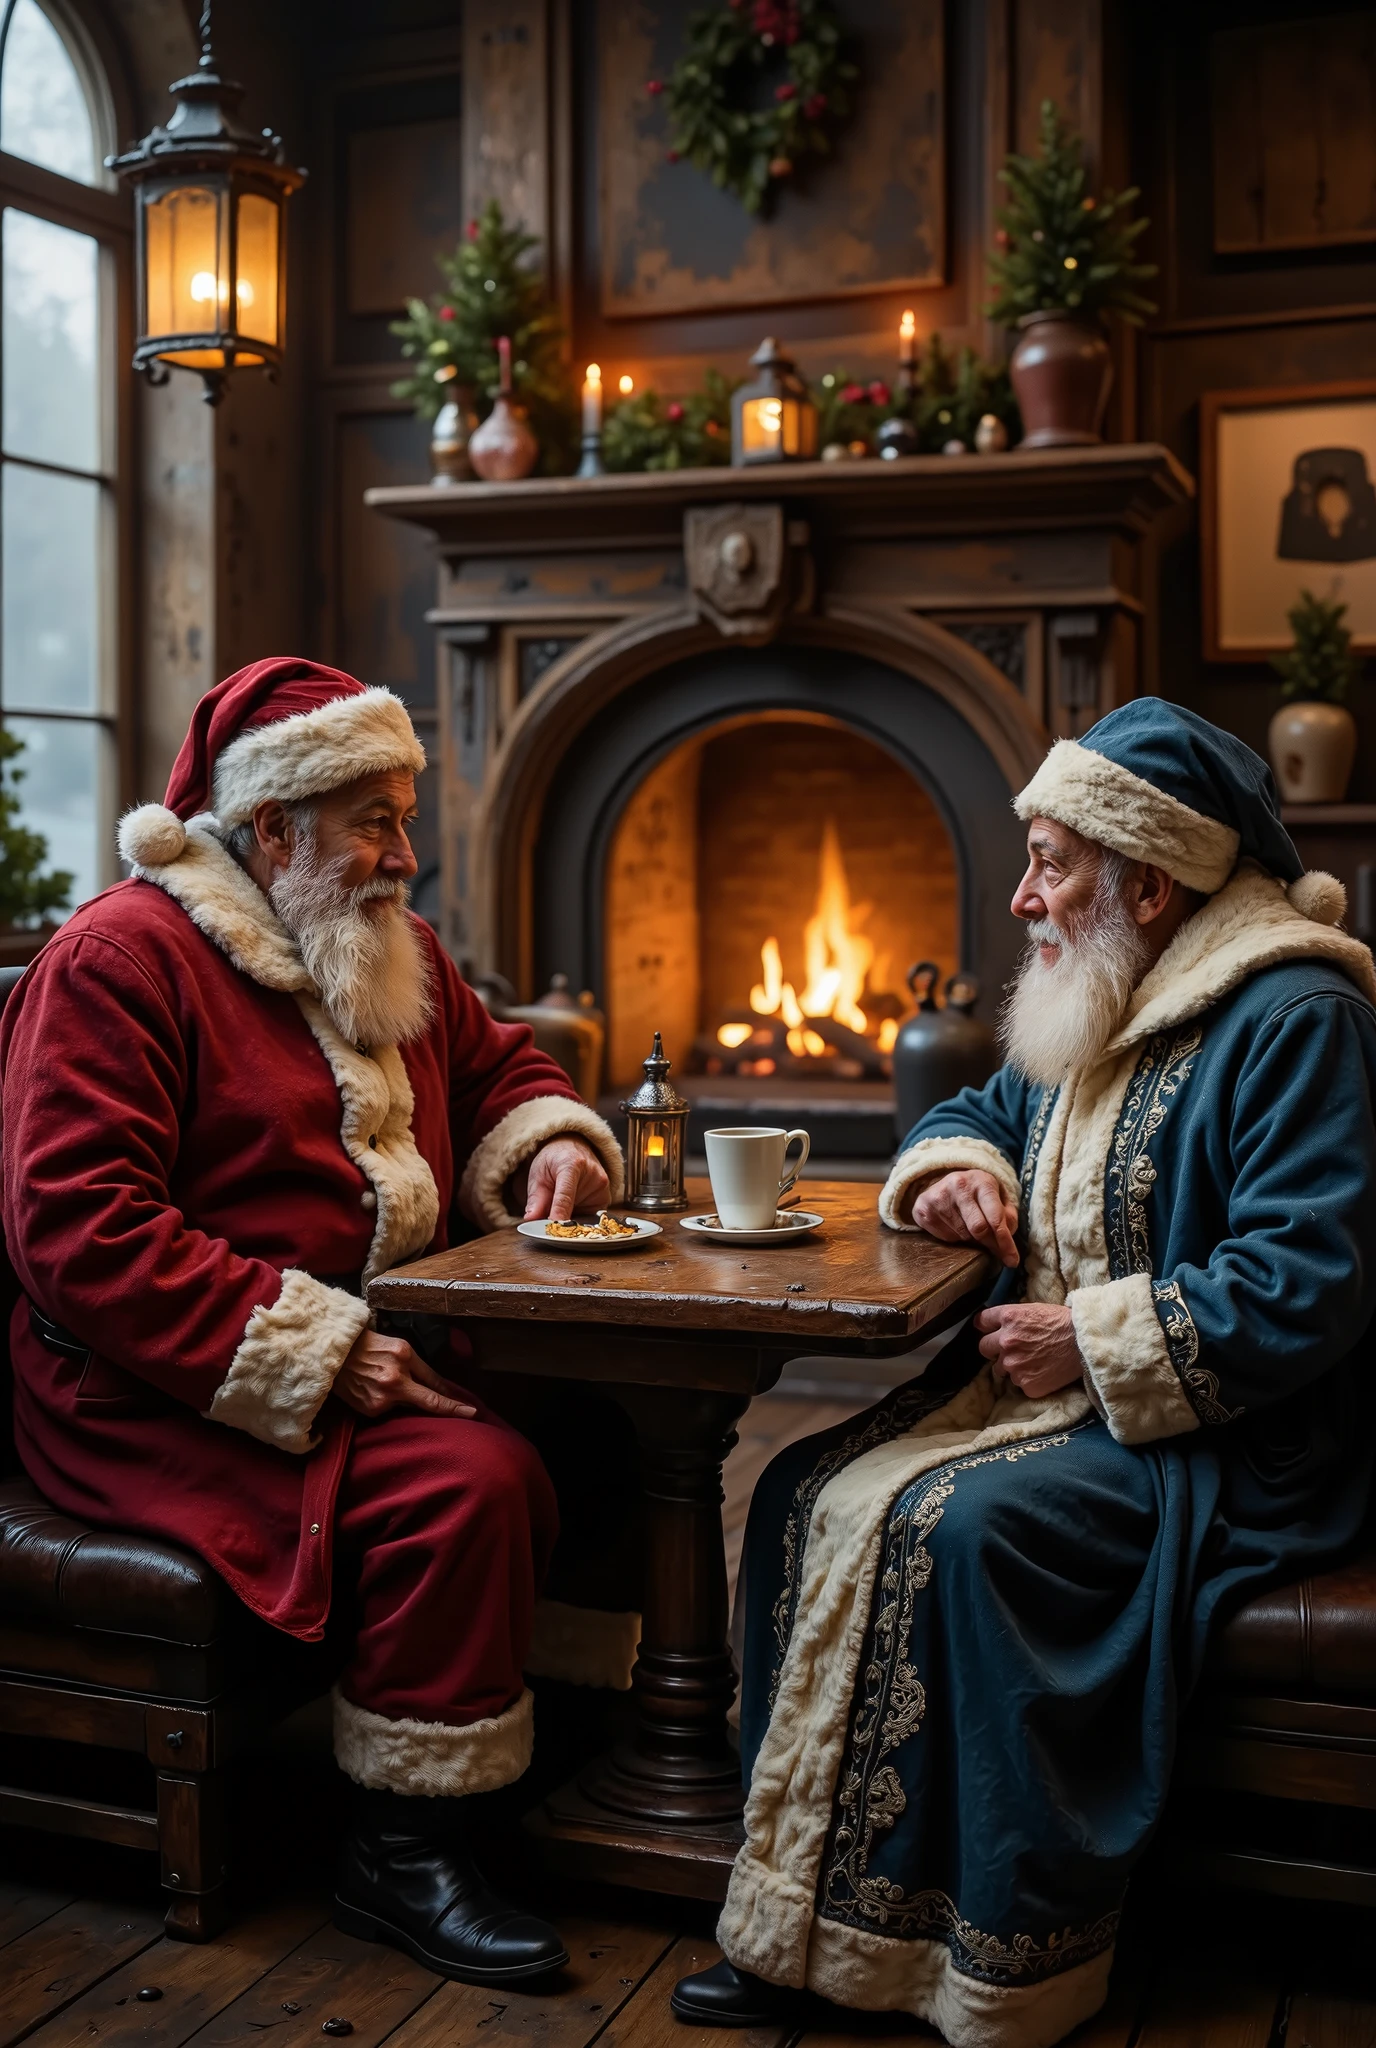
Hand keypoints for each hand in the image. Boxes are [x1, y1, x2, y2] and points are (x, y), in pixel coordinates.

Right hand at [333, 1329, 476, 1420]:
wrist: (333, 1353)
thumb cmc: (369, 1345)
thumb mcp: (399, 1347)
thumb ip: (421, 1369)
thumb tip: (442, 1388)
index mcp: (403, 1358)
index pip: (435, 1386)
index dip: (453, 1402)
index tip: (473, 1411)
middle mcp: (393, 1381)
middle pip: (426, 1403)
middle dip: (447, 1409)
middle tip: (469, 1414)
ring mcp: (380, 1399)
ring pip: (407, 1406)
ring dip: (409, 1400)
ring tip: (391, 1383)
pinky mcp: (369, 1410)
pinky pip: (390, 1410)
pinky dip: (392, 1403)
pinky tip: (379, 1390)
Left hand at [522, 1137, 610, 1221]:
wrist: (573, 1149)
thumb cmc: (553, 1161)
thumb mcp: (538, 1175)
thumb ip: (535, 1199)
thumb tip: (532, 1219)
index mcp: (572, 1164)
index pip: (565, 1196)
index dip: (558, 1215)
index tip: (552, 1230)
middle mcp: (593, 1174)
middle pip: (572, 1209)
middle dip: (558, 1217)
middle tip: (547, 1211)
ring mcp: (602, 1187)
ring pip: (580, 1216)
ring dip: (569, 1215)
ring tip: (564, 1198)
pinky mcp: (606, 1198)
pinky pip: (589, 1217)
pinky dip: (578, 1215)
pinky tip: (574, 1202)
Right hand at [912, 1170, 1019, 1267]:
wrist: (946, 1181)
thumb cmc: (978, 1193)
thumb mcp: (999, 1197)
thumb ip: (1008, 1215)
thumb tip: (1008, 1235)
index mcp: (982, 1181)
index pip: (995, 1217)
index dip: (1005, 1241)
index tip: (1013, 1260)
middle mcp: (959, 1186)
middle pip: (978, 1229)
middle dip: (990, 1244)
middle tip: (997, 1252)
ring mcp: (938, 1197)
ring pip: (963, 1235)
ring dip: (972, 1239)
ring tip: (971, 1228)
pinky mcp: (924, 1209)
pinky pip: (946, 1237)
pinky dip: (955, 1238)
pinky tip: (955, 1226)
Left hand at [974, 1303, 1083, 1397]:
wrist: (1086, 1344)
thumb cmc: (1064, 1323)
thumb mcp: (1034, 1309)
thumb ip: (1012, 1318)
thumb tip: (995, 1324)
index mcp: (1008, 1318)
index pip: (981, 1322)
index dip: (985, 1326)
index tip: (988, 1330)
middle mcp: (1006, 1342)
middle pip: (983, 1348)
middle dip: (994, 1349)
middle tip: (1012, 1349)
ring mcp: (1014, 1365)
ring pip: (1000, 1369)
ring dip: (1011, 1366)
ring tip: (1033, 1361)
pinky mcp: (1026, 1384)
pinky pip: (1019, 1384)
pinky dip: (1028, 1379)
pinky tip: (1042, 1371)